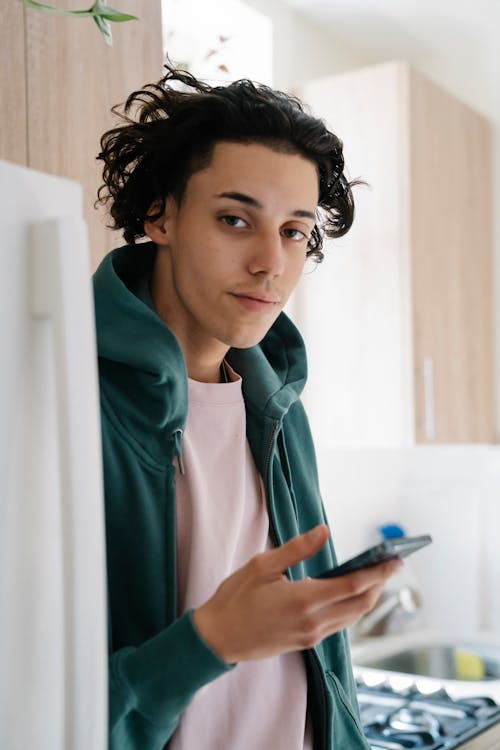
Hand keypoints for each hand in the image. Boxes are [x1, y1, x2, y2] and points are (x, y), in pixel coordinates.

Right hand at [193, 525, 402, 663]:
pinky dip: (352, 607)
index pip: (353, 585)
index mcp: (304, 600)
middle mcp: (313, 622)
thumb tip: (324, 531)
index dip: (378, 572)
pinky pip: (339, 624)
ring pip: (352, 616)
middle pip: (360, 604)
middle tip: (390, 564)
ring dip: (368, 596)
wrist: (218, 638)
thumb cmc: (235, 598)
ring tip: (376, 575)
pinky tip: (349, 592)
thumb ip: (297, 549)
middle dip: (379, 584)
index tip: (395, 560)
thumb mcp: (262, 565)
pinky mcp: (306, 642)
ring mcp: (311, 635)